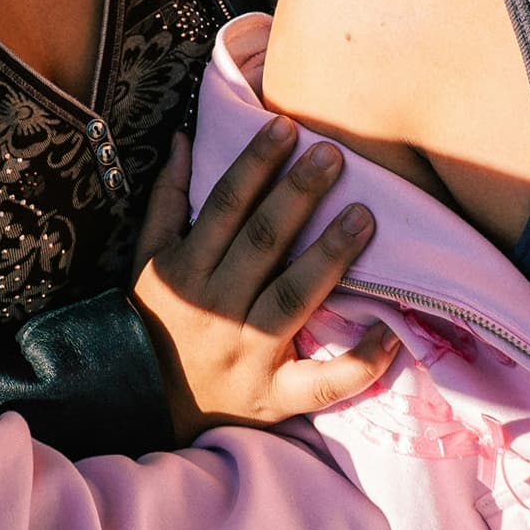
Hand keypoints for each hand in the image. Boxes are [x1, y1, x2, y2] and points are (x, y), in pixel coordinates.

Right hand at [131, 121, 396, 444]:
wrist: (140, 403)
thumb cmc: (154, 318)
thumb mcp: (148, 257)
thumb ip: (168, 197)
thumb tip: (186, 135)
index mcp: (185, 270)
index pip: (224, 205)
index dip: (255, 163)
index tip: (286, 126)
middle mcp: (215, 308)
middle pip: (262, 243)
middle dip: (298, 195)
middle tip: (334, 154)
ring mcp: (247, 355)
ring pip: (293, 299)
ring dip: (331, 255)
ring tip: (364, 216)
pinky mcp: (273, 398)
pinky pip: (321, 383)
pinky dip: (359, 363)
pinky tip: (390, 332)